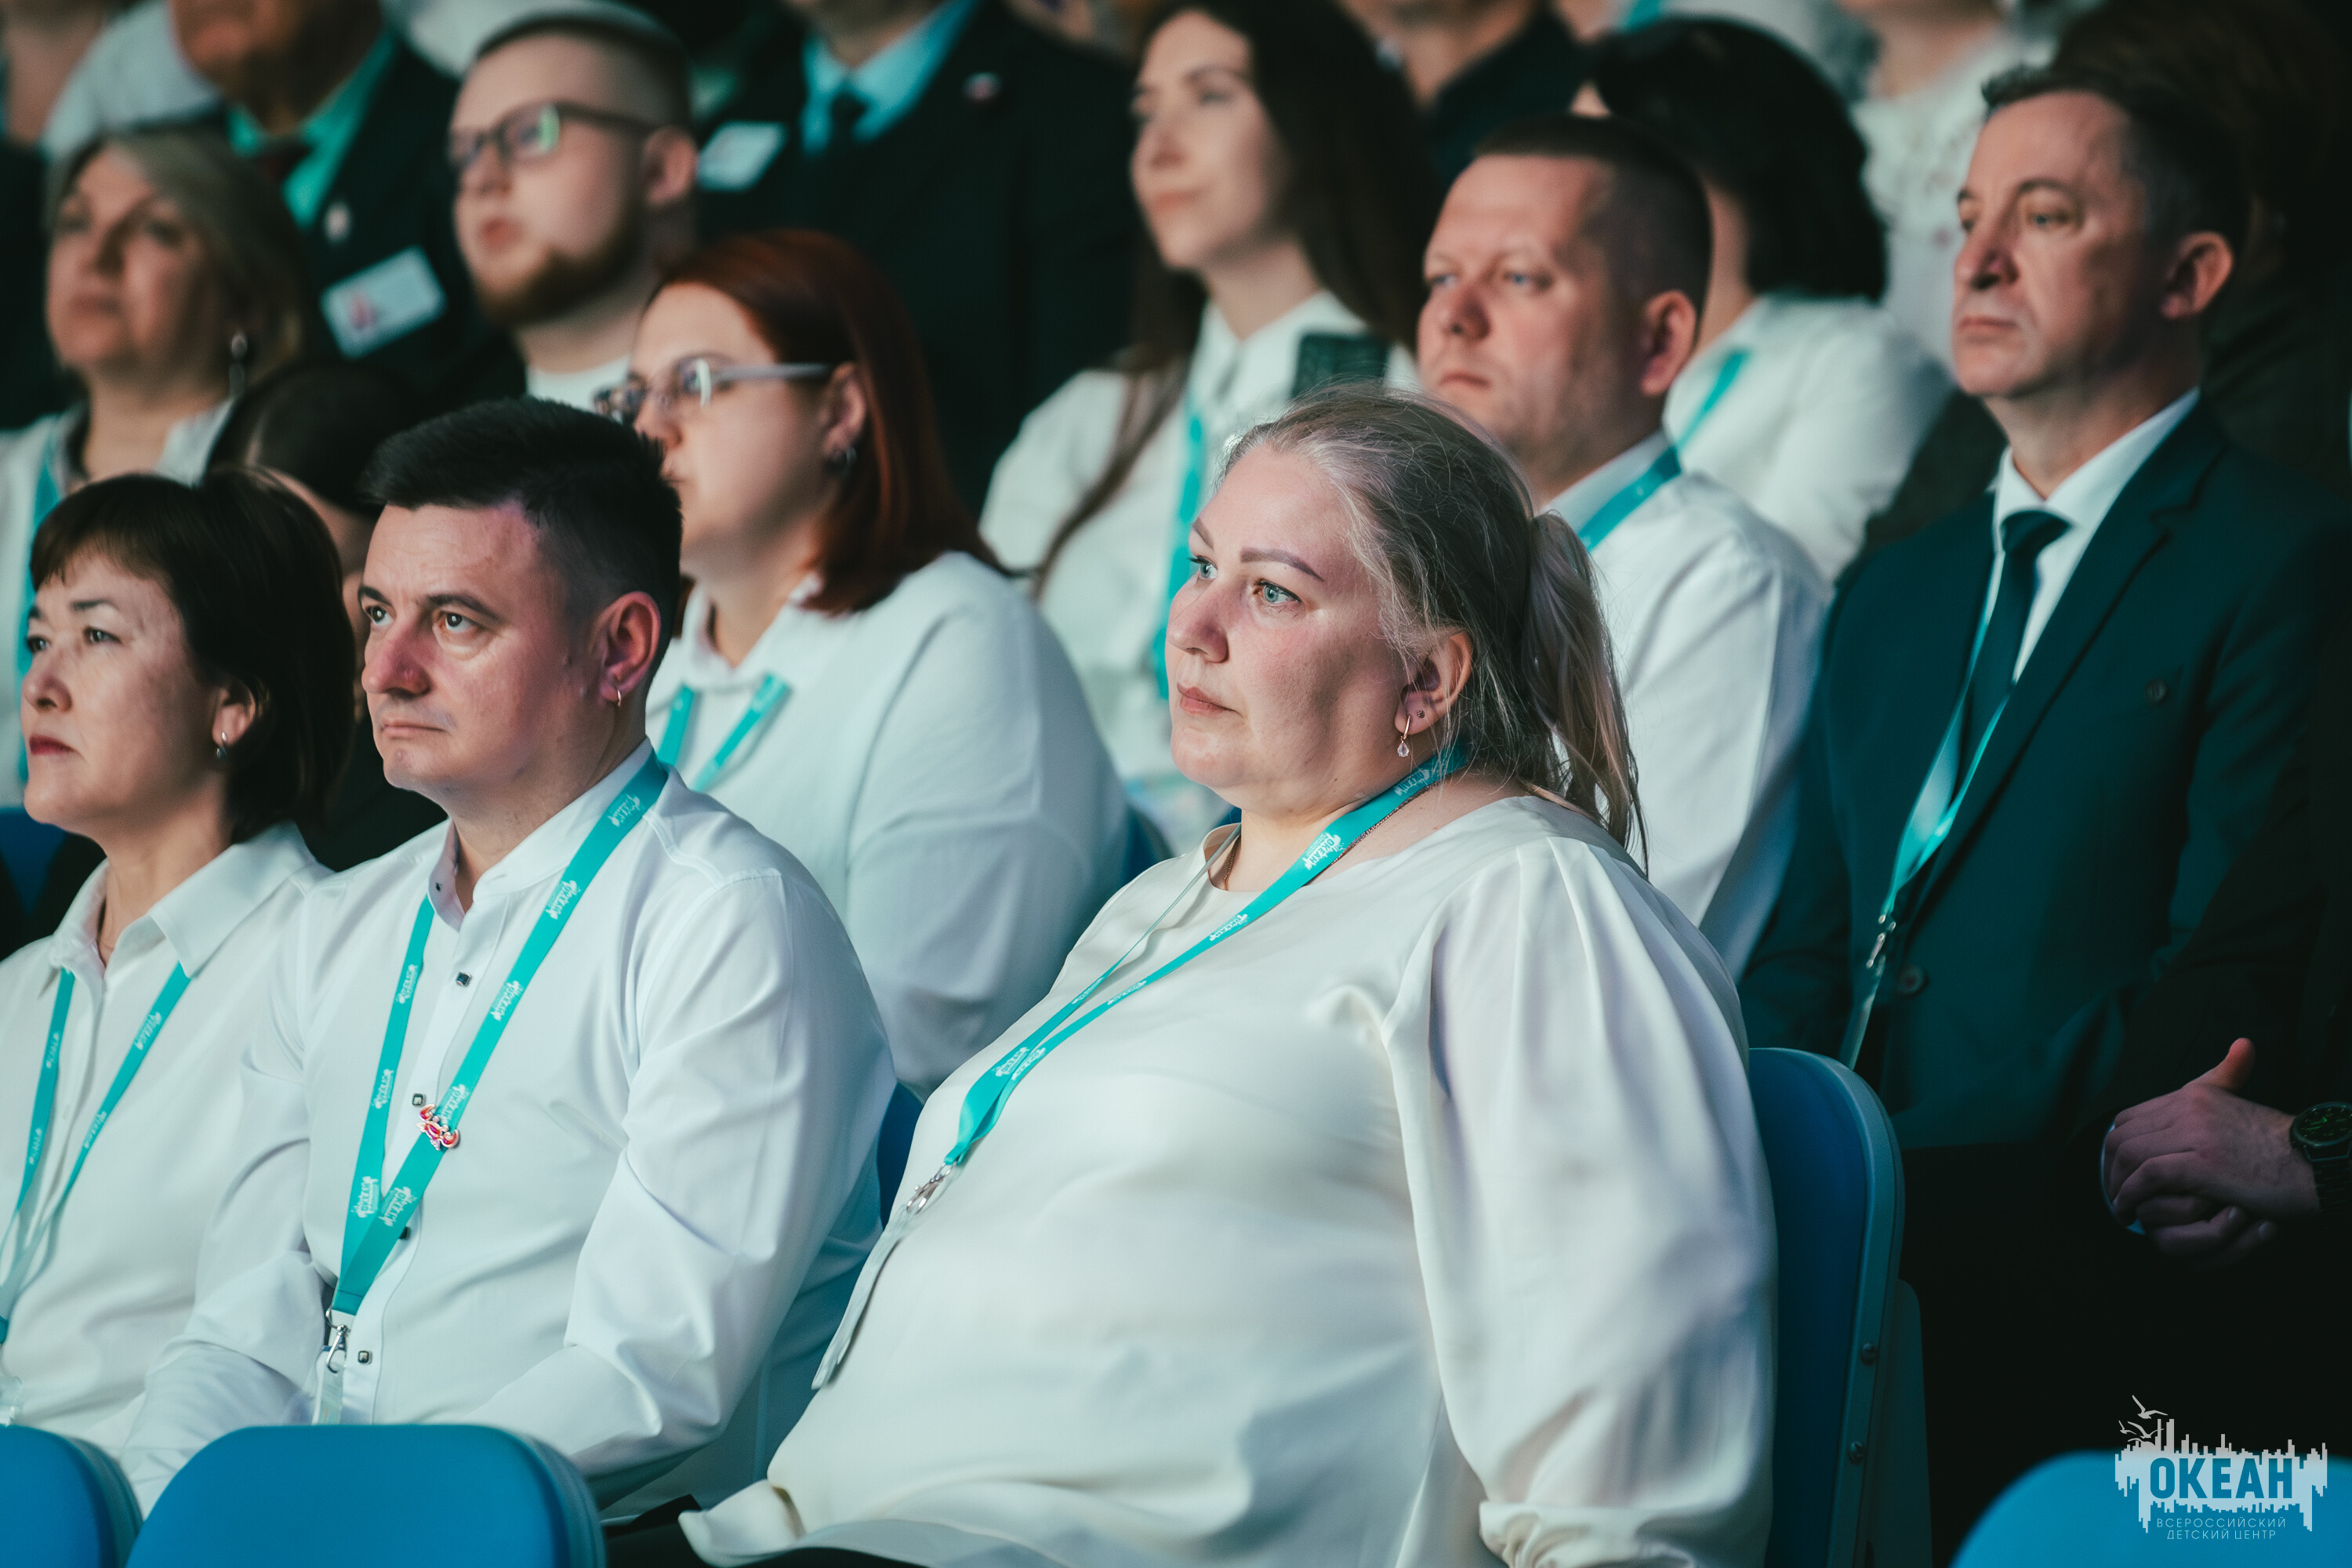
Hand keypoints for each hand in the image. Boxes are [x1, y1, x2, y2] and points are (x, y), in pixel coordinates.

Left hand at [2102, 1039, 2314, 1263]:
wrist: (2316, 1162)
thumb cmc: (2279, 1148)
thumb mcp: (2239, 1114)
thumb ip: (2212, 1102)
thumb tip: (2186, 1112)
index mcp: (2195, 1094)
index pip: (2132, 1115)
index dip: (2116, 1145)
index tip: (2115, 1170)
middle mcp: (2189, 1107)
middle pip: (2123, 1134)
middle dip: (2109, 1167)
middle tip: (2112, 1193)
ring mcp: (2195, 1133)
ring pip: (2129, 1154)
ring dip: (2116, 1185)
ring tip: (2119, 1209)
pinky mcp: (2203, 1162)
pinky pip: (2148, 1176)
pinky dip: (2131, 1196)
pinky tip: (2129, 1212)